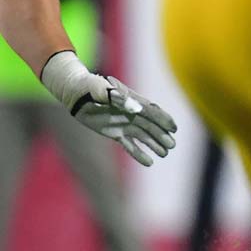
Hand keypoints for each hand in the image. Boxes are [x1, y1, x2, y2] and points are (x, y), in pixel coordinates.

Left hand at [39, 51, 177, 165]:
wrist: (77, 94)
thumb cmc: (90, 87)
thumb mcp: (101, 89)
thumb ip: (117, 97)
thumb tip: (137, 108)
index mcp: (132, 101)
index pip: (152, 112)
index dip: (163, 120)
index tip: (173, 129)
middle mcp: (132, 113)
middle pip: (151, 126)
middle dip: (161, 135)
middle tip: (171, 146)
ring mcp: (125, 124)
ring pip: (143, 136)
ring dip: (154, 145)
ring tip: (164, 154)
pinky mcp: (116, 133)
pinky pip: (129, 145)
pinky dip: (139, 153)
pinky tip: (149, 162)